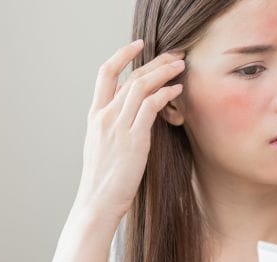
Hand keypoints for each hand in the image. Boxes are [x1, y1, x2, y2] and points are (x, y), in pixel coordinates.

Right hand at [75, 39, 185, 218]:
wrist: (97, 202)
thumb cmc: (104, 178)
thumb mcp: (102, 145)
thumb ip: (114, 125)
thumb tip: (134, 112)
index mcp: (95, 115)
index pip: (105, 73)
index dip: (122, 54)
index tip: (139, 44)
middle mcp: (105, 116)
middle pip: (131, 76)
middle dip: (155, 61)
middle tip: (175, 54)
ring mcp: (118, 126)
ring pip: (142, 86)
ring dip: (164, 72)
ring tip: (181, 66)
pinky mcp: (134, 139)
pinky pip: (151, 107)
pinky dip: (166, 94)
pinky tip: (177, 89)